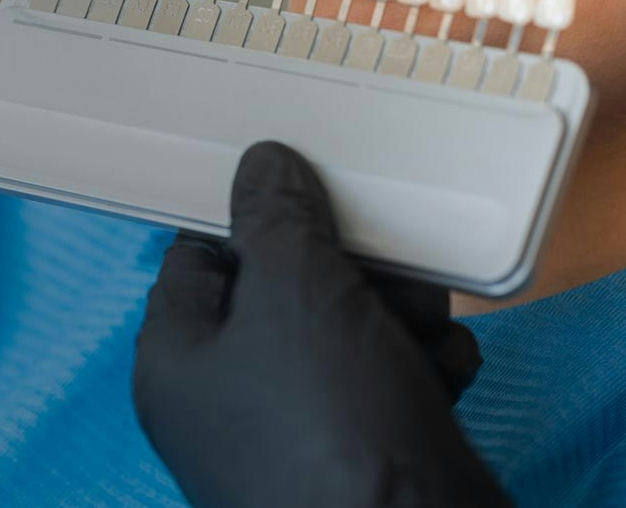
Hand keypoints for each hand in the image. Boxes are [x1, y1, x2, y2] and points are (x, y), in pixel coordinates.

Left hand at [133, 141, 510, 507]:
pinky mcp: (366, 460)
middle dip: (352, 268)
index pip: (200, 260)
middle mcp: (231, 401)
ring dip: (400, 314)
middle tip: (391, 261)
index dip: (254, 219)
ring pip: (349, 336)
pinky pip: (390, 387)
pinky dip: (422, 370)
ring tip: (425, 325)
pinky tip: (445, 374)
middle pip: (287, 293)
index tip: (309, 186)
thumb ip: (277, 216)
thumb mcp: (293, 289)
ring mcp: (300, 435)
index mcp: (180, 360)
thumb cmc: (327, 424)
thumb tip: (264, 166)